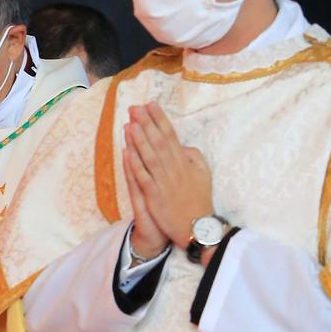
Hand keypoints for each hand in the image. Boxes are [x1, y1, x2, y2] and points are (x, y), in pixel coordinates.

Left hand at [123, 103, 214, 253]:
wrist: (197, 227)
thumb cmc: (199, 200)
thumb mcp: (203, 173)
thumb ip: (194, 156)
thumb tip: (183, 145)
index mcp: (184, 161)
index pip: (170, 135)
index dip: (160, 119)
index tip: (151, 104)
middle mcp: (173, 168)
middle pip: (158, 142)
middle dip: (146, 123)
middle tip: (135, 107)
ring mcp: (163, 182)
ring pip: (149, 157)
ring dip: (139, 139)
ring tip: (129, 123)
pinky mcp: (155, 196)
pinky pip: (143, 177)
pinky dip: (135, 164)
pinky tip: (127, 152)